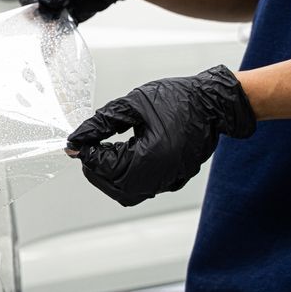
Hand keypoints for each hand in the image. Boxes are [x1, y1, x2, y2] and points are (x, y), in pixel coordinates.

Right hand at [18, 0, 144, 22]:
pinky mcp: (71, 14)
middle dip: (43, 15)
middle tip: (54, 16)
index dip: (33, 1)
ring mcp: (59, 3)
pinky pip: (63, 26)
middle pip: (35, 9)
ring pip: (47, 20)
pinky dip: (64, 29)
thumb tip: (48, 1)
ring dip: (53, 24)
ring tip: (63, 20)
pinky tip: (69, 26)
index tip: (43, 6)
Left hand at [67, 65, 255, 205]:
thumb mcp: (132, 105)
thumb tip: (77, 138)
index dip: (86, 155)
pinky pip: (141, 188)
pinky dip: (124, 177)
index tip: (75, 143)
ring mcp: (169, 181)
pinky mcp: (173, 179)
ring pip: (126, 193)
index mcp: (152, 157)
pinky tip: (121, 156)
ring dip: (109, 176)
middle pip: (113, 186)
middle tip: (87, 148)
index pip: (105, 167)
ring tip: (103, 151)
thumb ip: (101, 123)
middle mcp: (162, 176)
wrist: (215, 102)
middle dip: (95, 168)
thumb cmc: (179, 98)